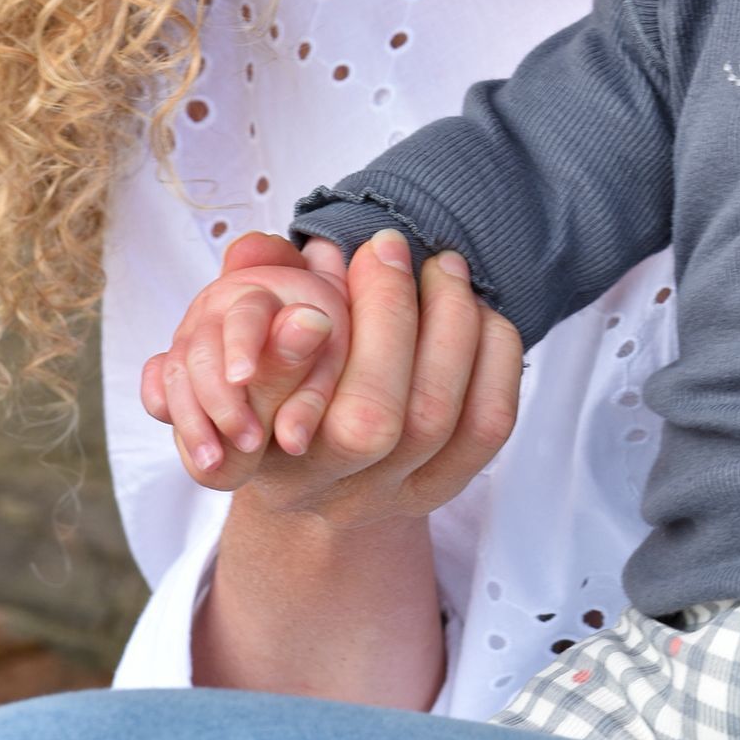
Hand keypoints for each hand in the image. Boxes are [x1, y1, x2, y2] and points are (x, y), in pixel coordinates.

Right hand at [141, 230, 352, 485]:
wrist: (297, 354)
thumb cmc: (322, 351)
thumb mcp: (330, 359)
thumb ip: (314, 367)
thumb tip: (306, 350)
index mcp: (264, 292)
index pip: (246, 315)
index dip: (241, 346)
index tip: (243, 379)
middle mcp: (218, 306)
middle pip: (202, 351)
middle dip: (221, 402)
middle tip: (252, 443)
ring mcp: (191, 332)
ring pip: (176, 373)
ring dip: (192, 422)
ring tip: (215, 463)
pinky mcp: (176, 361)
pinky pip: (157, 383)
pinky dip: (163, 408)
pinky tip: (184, 439)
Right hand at [228, 236, 522, 530]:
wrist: (318, 480)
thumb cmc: (283, 393)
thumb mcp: (246, 352)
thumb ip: (251, 298)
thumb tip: (253, 247)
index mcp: (262, 453)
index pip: (274, 412)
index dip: (295, 351)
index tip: (321, 270)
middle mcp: (324, 486)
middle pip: (370, 420)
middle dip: (388, 313)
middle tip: (389, 247)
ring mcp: (389, 493)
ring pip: (433, 418)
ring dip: (450, 323)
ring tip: (442, 267)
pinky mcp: (443, 486)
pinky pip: (487, 425)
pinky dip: (493, 354)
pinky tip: (477, 312)